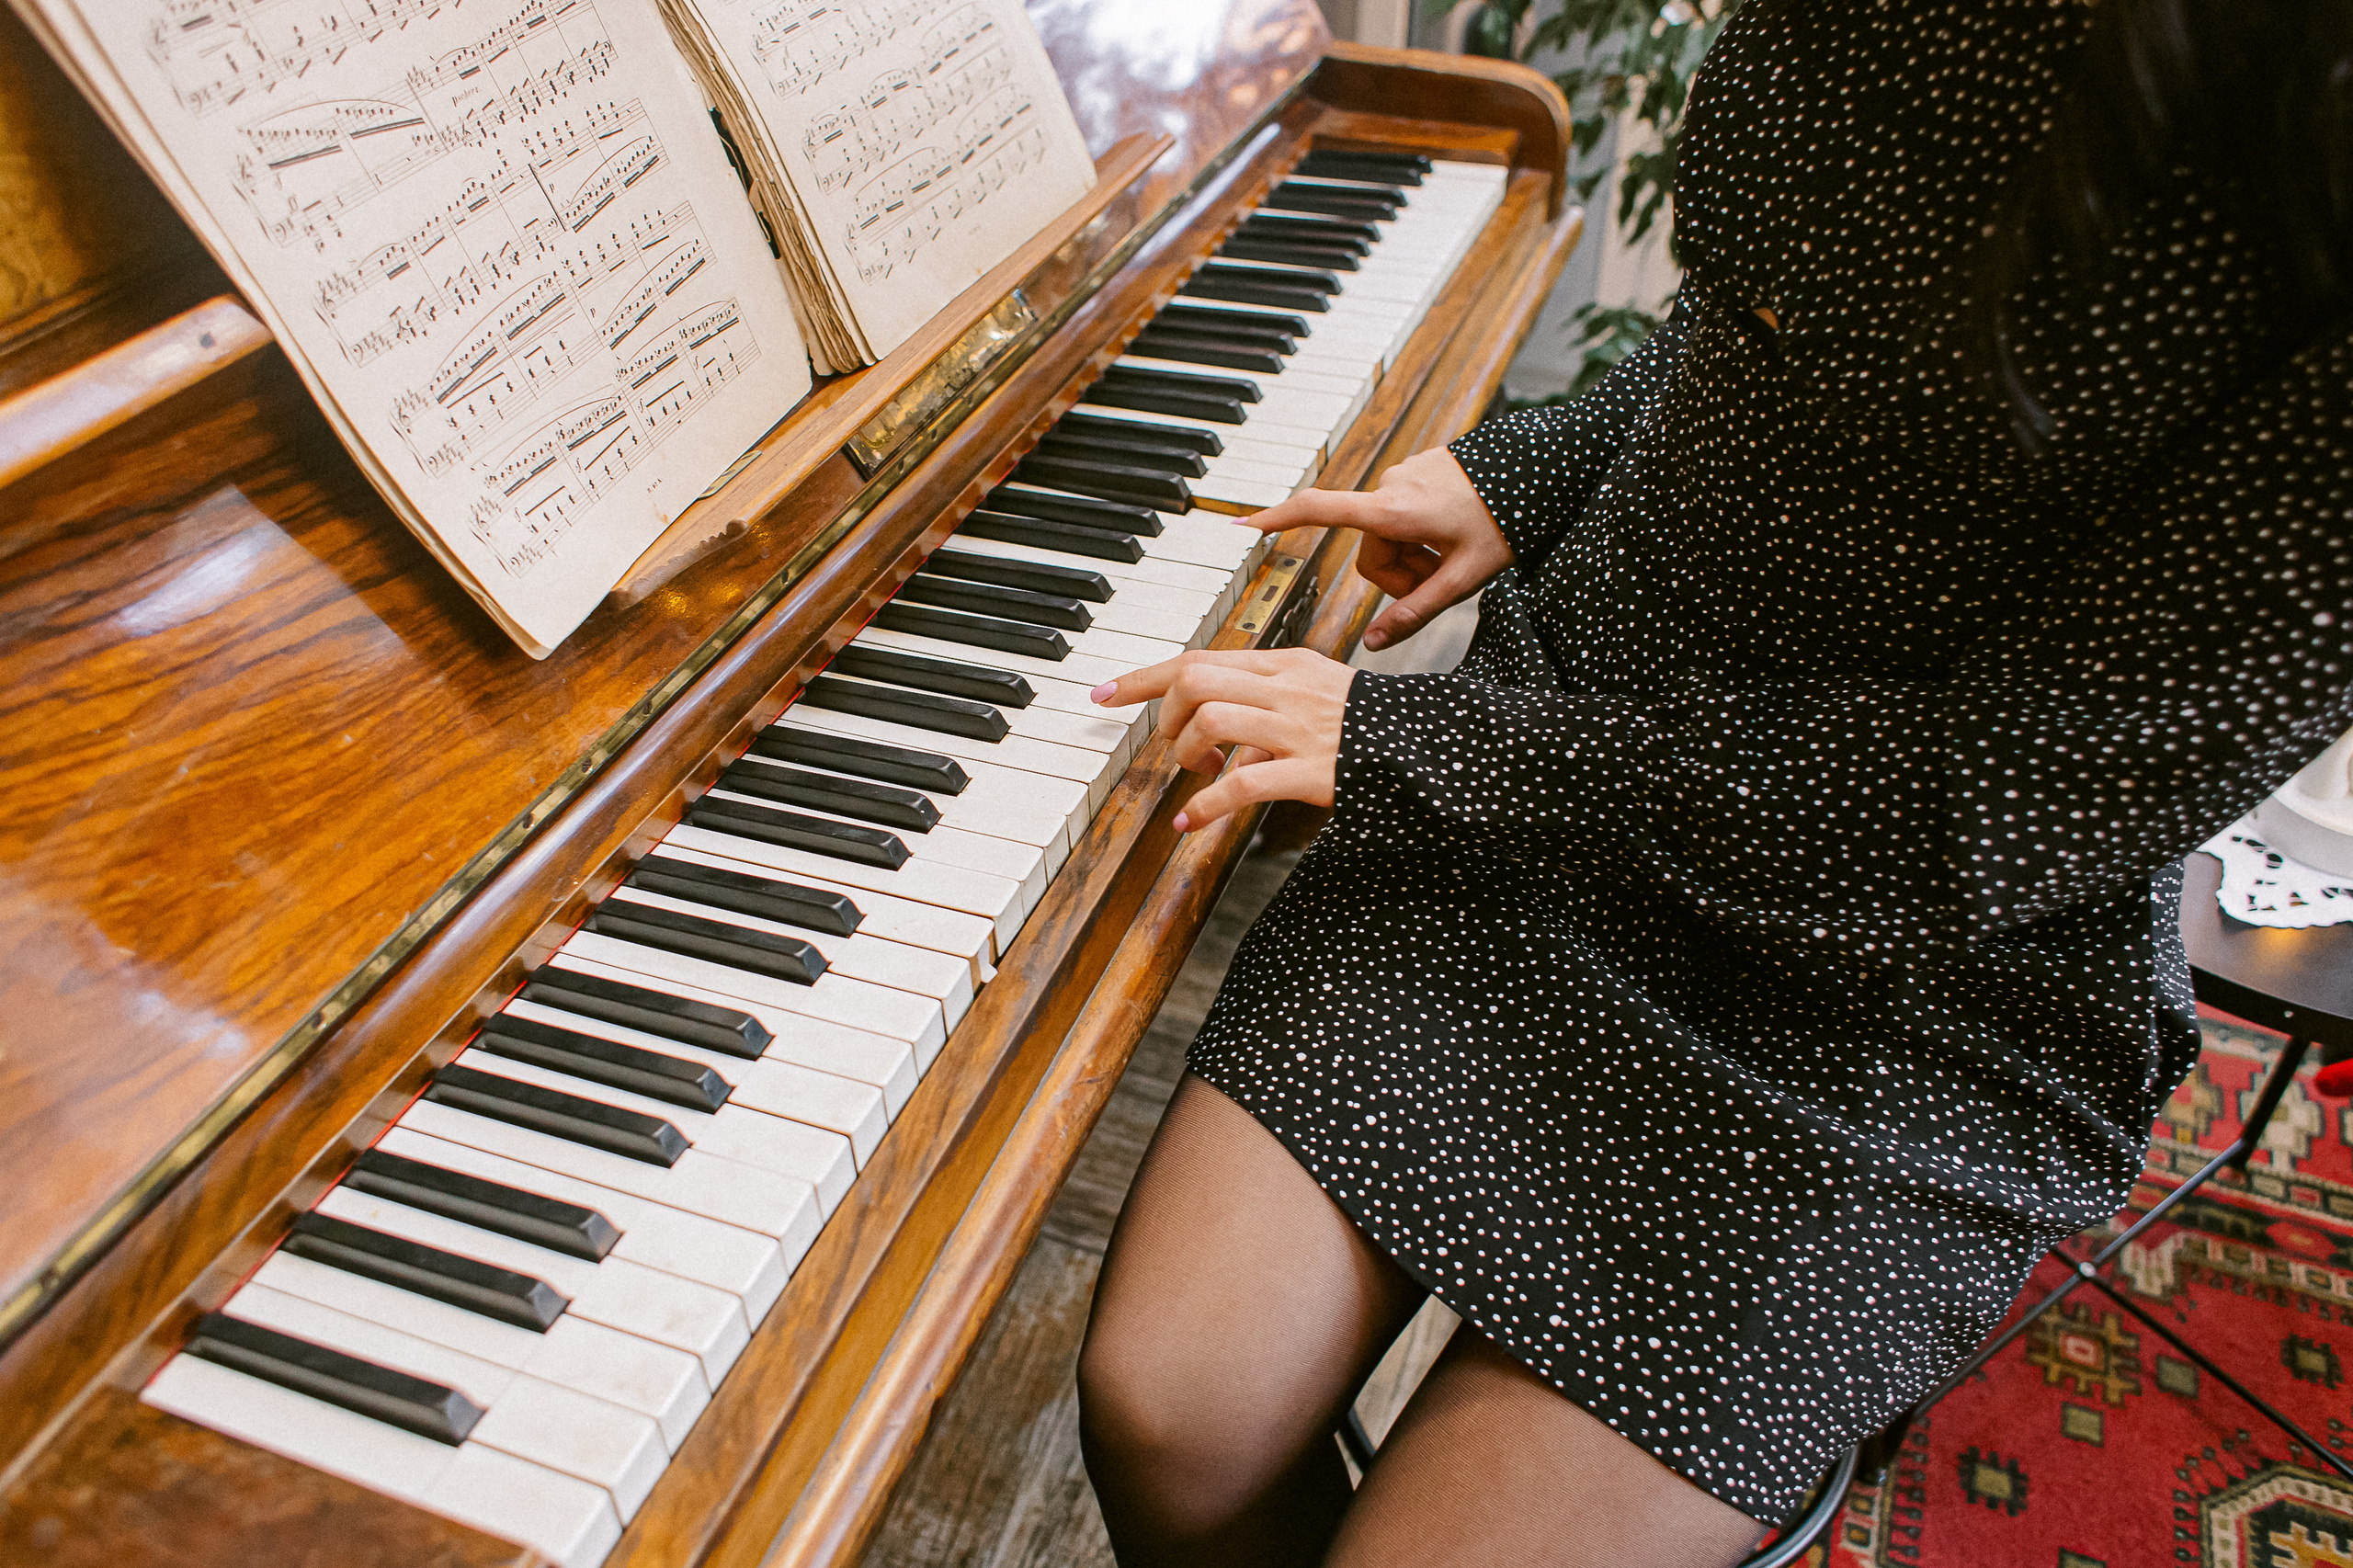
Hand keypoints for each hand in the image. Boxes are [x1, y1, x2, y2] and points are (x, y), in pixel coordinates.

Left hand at [1093, 648, 1355, 831]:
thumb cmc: (1366, 722)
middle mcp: (1286, 688)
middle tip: (1177, 748)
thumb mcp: (1316, 687)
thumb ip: (1266, 691)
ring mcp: (1298, 728)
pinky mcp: (1311, 770)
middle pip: (1195, 681)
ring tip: (1199, 773)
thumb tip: (1214, 713)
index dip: (1144, 677)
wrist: (1425, 746)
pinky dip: (1207, 805)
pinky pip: (1243, 782)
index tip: (1105, 693)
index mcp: (1284, 664)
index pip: (1199, 657)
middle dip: (1166, 717)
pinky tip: (1193, 822)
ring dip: (1187, 752)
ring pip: (1211, 721)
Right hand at [1241, 447, 1511, 650]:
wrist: (1539, 470)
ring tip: (1455, 557)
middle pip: (1371, 555)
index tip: (1244, 524)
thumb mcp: (1464, 579)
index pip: (1320, 510)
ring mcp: (1402, 477)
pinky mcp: (1415, 473)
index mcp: (1393, 512)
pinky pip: (1402, 516)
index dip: (1279, 519)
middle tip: (1443, 580)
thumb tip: (1375, 644)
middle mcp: (1389, 488)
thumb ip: (1416, 613)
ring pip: (1387, 538)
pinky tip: (1454, 534)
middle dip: (1400, 576)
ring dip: (1414, 557)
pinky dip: (1422, 535)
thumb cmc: (1505, 522)